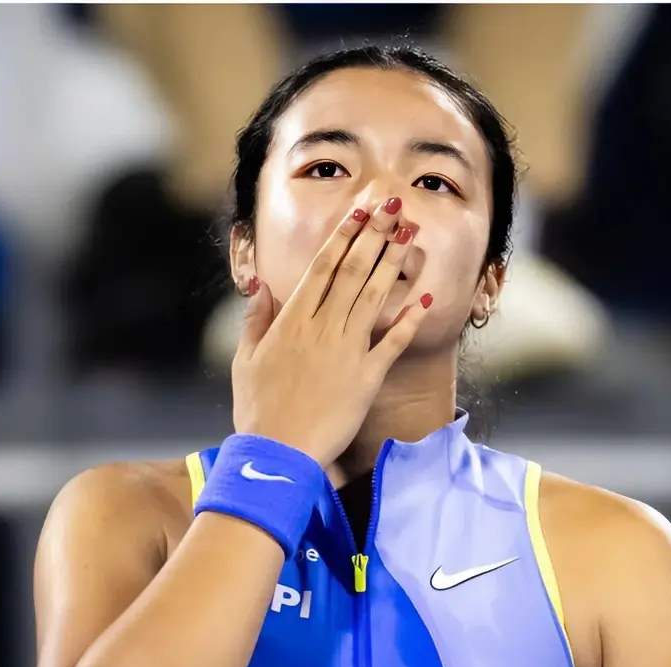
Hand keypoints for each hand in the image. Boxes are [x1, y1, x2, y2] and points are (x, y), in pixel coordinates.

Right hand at [233, 200, 429, 467]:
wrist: (276, 456)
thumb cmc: (257, 413)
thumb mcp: (244, 363)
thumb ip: (255, 322)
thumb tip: (261, 287)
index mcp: (292, 323)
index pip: (322, 267)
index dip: (343, 235)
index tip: (360, 210)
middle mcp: (323, 329)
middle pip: (353, 271)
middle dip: (375, 235)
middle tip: (393, 206)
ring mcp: (348, 351)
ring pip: (375, 296)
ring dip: (394, 262)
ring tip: (411, 233)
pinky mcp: (367, 377)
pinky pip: (394, 342)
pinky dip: (411, 319)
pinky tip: (426, 296)